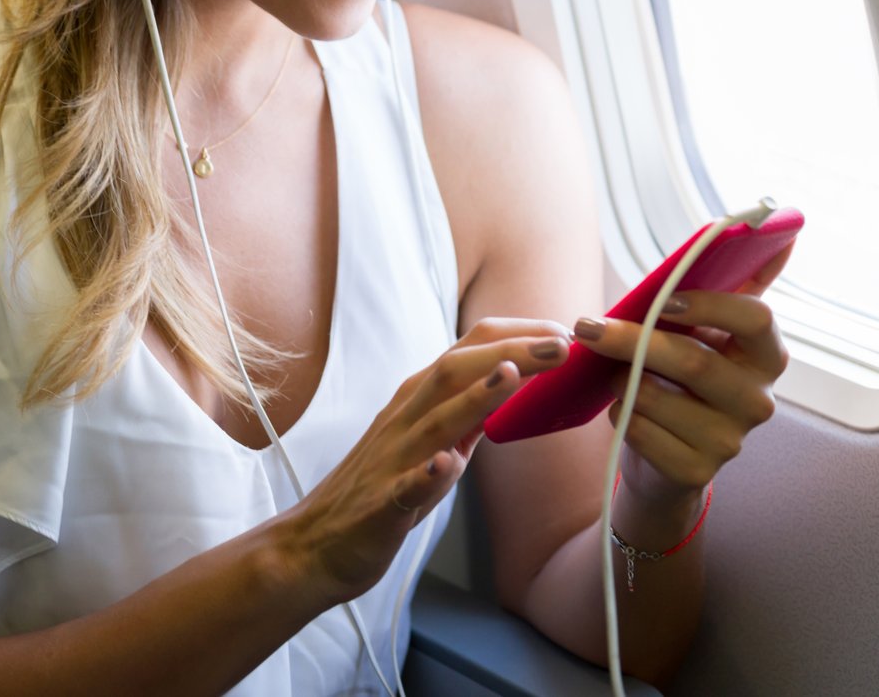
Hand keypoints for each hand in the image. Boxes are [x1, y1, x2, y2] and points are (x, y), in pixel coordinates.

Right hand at [273, 318, 570, 604]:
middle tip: (563, 342)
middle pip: (456, 370)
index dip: (517, 336)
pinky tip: (448, 465)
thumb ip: (467, 413)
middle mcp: (405, 418)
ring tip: (513, 375)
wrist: (314, 546)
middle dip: (510, 351)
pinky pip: (404, 487)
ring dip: (474, 396)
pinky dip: (426, 474)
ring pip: (435, 420)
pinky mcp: (382, 505)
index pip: (469, 351)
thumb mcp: (432, 441)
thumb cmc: (379, 489)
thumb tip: (514, 383)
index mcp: (419, 400)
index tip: (563, 333)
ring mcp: (392, 459)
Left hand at [573, 244, 792, 510]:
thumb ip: (740, 280)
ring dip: (622, 381)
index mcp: (769, 355)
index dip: (710, 304)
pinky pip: (641, 432)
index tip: (664, 300)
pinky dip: (621, 415)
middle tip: (587, 325)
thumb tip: (784, 227)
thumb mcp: (713, 327)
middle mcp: (759, 400)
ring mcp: (732, 442)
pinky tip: (625, 409)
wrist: (669, 454)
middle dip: (633, 340)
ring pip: (659, 398)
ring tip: (615, 373)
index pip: (756, 318)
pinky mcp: (698, 473)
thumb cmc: (687, 376)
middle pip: (695, 362)